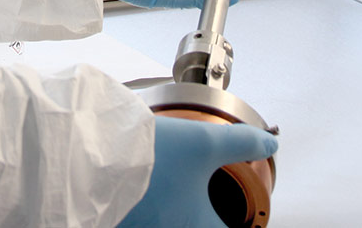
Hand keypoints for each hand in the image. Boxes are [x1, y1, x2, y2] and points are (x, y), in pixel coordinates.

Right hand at [116, 116, 278, 227]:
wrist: (93, 151)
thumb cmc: (151, 154)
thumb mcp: (205, 142)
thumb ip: (241, 143)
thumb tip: (268, 144)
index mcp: (196, 225)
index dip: (239, 222)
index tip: (242, 217)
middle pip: (196, 225)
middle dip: (203, 213)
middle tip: (203, 199)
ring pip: (166, 219)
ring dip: (172, 207)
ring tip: (170, 182)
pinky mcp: (119, 221)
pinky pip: (141, 217)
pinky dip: (147, 204)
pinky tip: (143, 184)